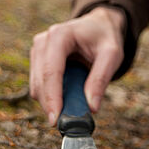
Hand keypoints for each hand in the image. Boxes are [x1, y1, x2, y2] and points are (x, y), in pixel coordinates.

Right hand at [30, 6, 125, 125]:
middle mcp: (43, 41)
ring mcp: (37, 50)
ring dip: (52, 101)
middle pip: (40, 81)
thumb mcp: (112, 54)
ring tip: (75, 104)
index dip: (52, 97)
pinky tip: (68, 95)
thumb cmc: (104, 38)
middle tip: (69, 123)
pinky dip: (52, 96)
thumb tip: (91, 108)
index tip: (56, 120)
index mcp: (60, 35)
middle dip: (52, 104)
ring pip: (36, 86)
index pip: (51, 70)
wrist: (97, 26)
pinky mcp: (37, 60)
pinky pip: (39, 86)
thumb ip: (101, 79)